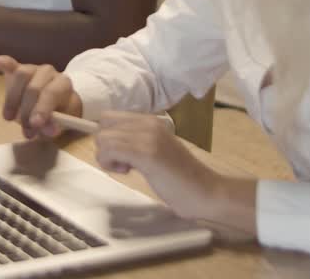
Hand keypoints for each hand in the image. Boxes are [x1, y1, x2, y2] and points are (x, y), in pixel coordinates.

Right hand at [0, 56, 83, 138]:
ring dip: (12, 99)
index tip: (35, 124)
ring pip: (20, 76)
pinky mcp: (18, 69)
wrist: (56, 103)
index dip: (42, 108)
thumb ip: (55, 125)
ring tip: (9, 118)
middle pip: (33, 87)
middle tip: (26, 131)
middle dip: (27, 112)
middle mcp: (49, 73)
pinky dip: (4, 63)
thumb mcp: (62, 124)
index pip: (51, 93)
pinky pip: (11, 64)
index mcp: (63, 84)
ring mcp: (33, 69)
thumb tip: (48, 130)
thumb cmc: (59, 113)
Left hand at [94, 111, 220, 218]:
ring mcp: (148, 137)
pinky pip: (109, 150)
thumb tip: (108, 142)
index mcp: (151, 121)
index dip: (108, 136)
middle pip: (103, 125)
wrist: (207, 192)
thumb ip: (136, 142)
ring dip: (107, 157)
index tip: (120, 154)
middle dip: (105, 146)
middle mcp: (149, 123)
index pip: (110, 117)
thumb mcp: (155, 151)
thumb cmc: (181, 178)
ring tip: (127, 168)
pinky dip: (110, 164)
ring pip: (103, 138)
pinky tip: (128, 171)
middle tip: (122, 163)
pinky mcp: (147, 153)